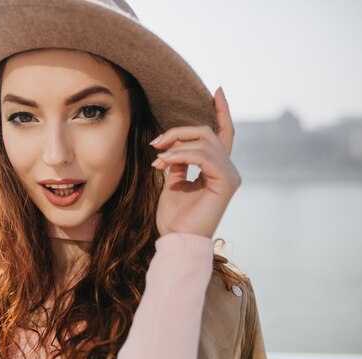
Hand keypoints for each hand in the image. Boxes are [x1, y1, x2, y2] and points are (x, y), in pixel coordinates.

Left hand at [150, 87, 240, 238]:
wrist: (177, 240)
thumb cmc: (174, 218)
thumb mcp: (173, 183)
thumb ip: (178, 163)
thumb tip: (173, 147)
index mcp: (217, 169)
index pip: (223, 134)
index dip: (222, 111)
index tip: (217, 91)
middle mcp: (228, 169)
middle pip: (207, 133)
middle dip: (178, 132)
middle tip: (155, 143)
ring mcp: (230, 174)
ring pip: (203, 141)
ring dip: (175, 145)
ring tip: (157, 159)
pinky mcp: (226, 181)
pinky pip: (202, 155)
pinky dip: (180, 155)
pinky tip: (164, 163)